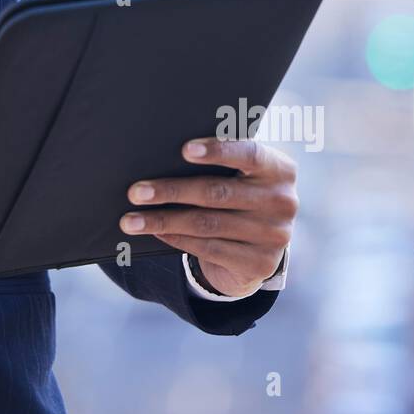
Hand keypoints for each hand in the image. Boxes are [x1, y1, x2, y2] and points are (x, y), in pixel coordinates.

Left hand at [120, 138, 296, 297]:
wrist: (263, 242)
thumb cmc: (241, 191)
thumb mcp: (243, 173)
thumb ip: (222, 162)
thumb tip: (164, 154)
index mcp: (279, 168)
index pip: (249, 154)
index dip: (217, 151)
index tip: (184, 149)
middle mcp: (283, 202)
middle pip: (216, 193)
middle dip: (170, 191)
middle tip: (135, 192)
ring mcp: (274, 236)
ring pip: (206, 224)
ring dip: (162, 221)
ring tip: (131, 220)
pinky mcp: (260, 263)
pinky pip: (208, 248)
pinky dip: (176, 239)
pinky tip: (155, 232)